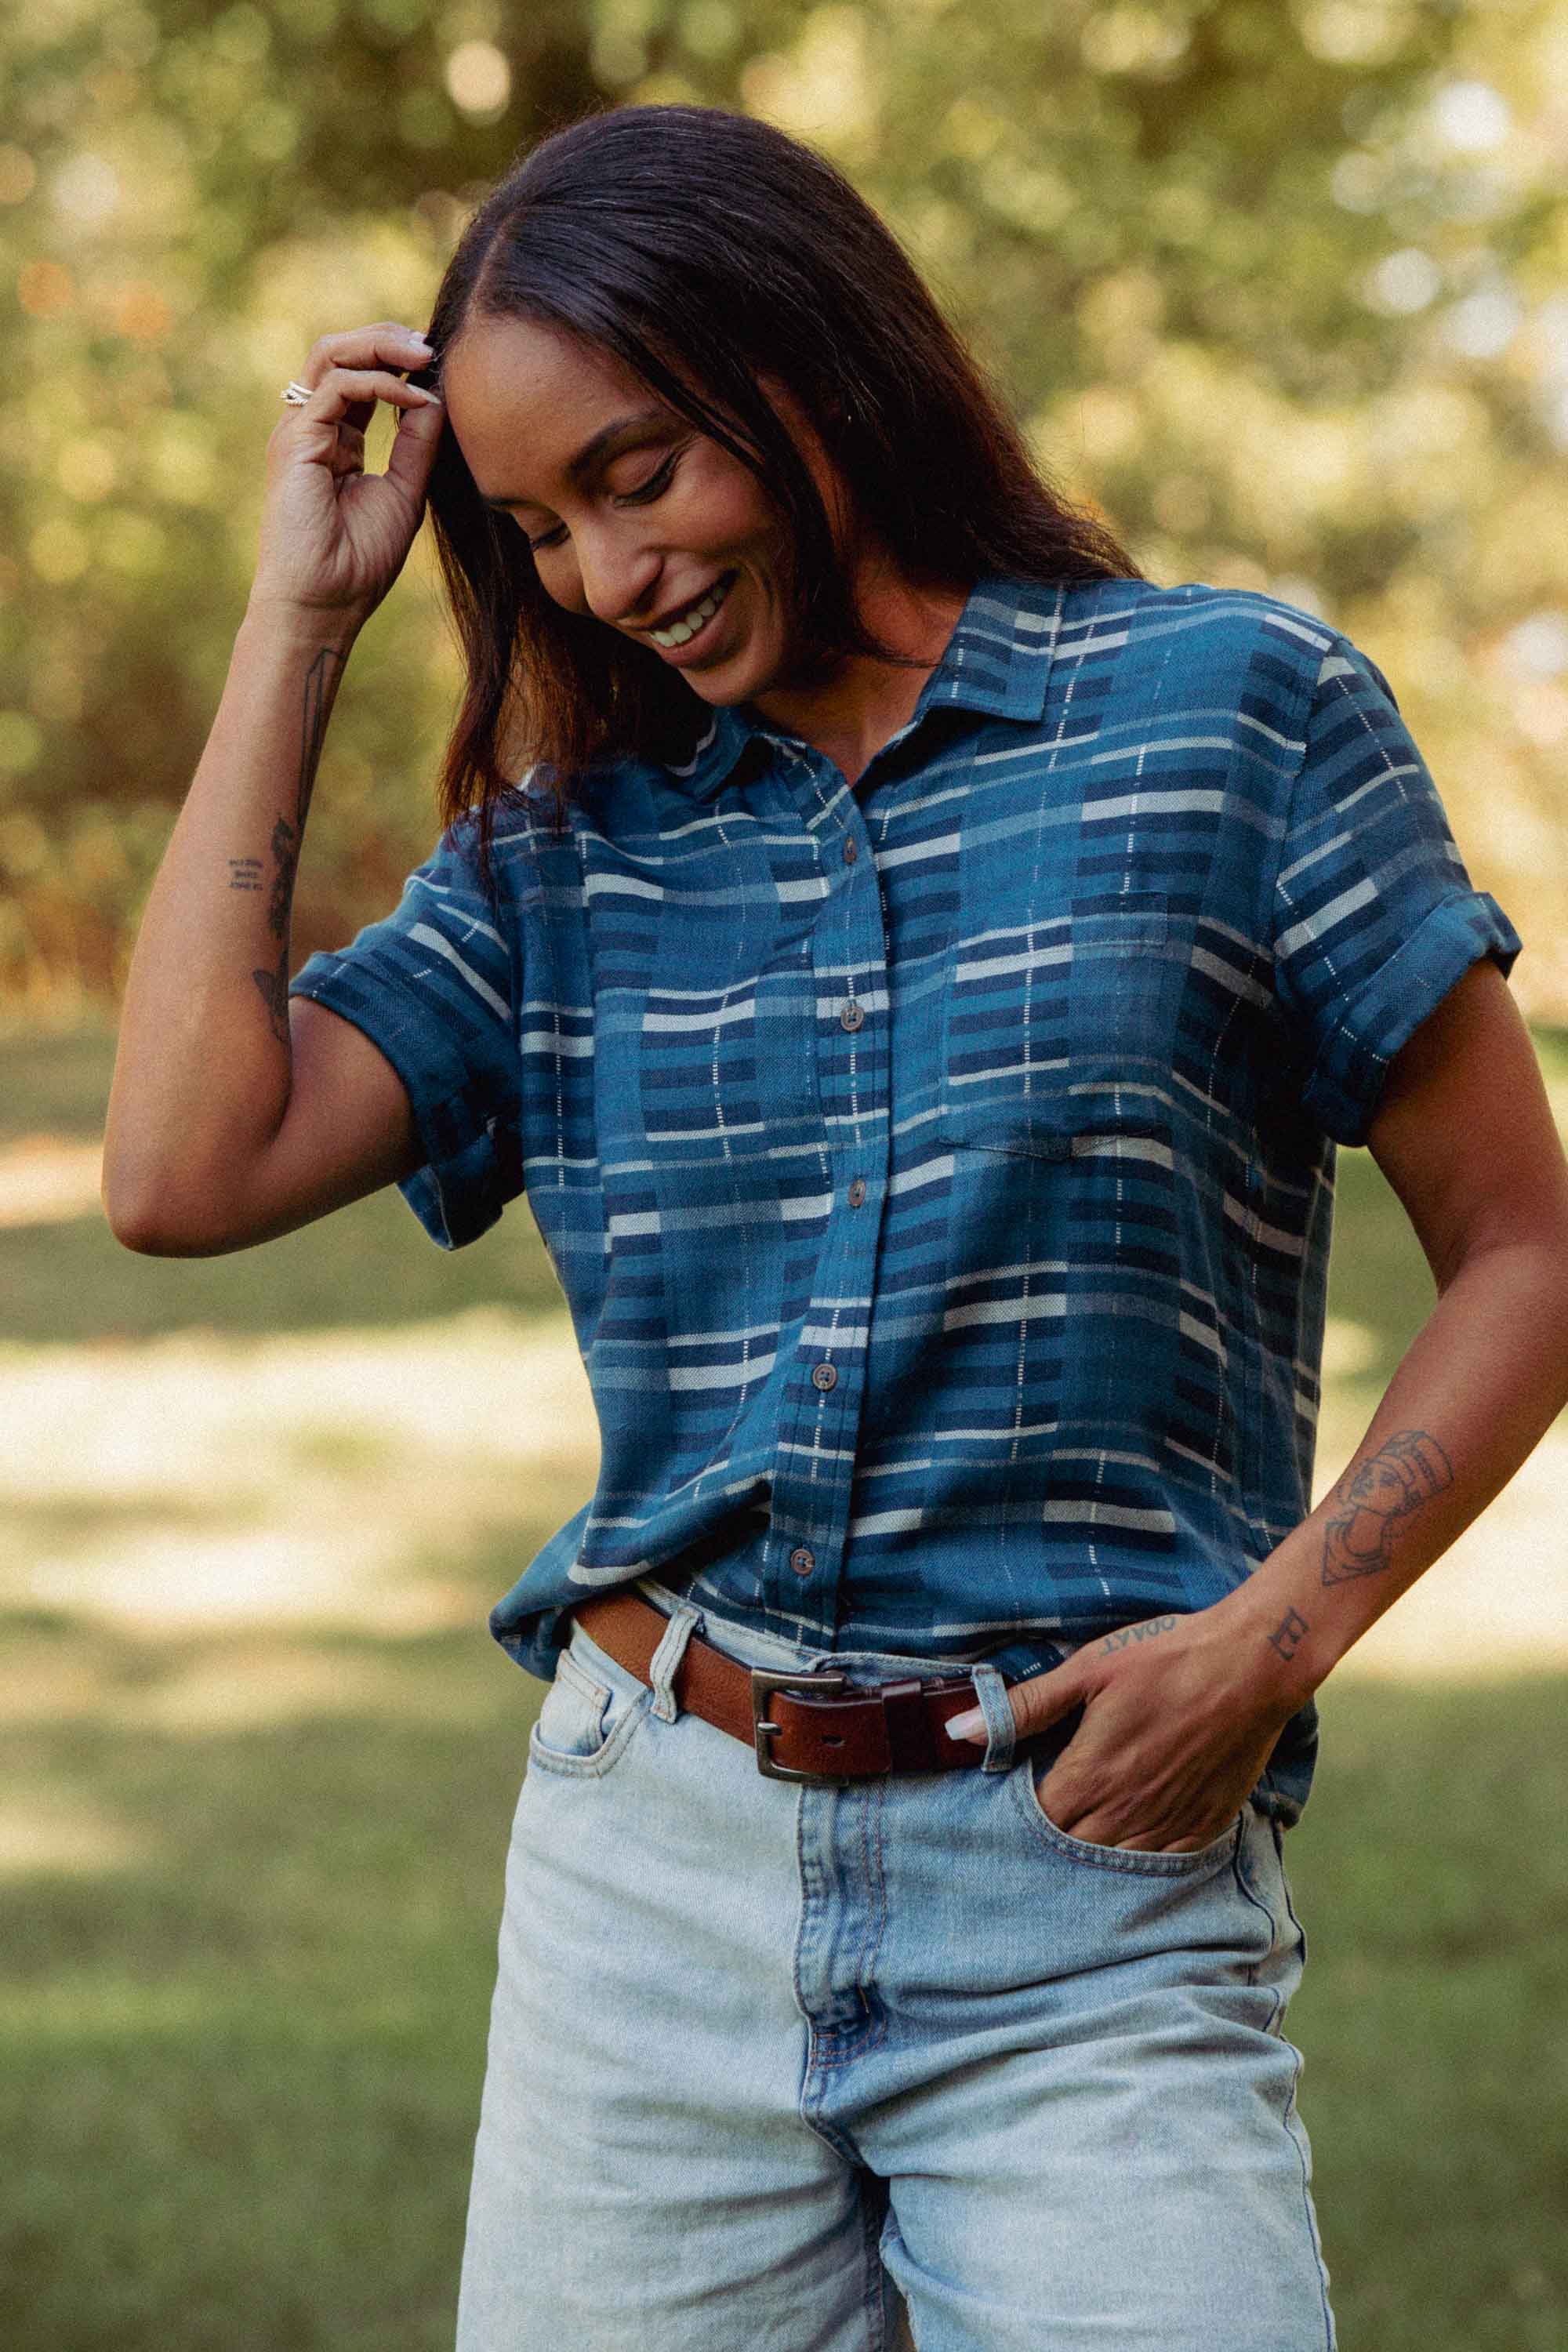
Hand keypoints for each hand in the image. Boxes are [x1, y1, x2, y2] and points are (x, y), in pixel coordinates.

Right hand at [250, 322, 445, 624]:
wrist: (324, 605)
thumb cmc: (359, 562)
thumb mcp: (404, 492)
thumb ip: (417, 445)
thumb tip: (437, 398)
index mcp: (336, 439)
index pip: (361, 377)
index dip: (397, 361)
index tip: (439, 363)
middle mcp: (312, 428)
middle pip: (341, 353)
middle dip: (387, 340)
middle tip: (432, 344)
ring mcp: (299, 431)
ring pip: (331, 355)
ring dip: (381, 347)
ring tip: (424, 355)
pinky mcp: (295, 442)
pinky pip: (335, 388)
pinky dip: (378, 385)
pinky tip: (412, 398)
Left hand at [950, 1606, 1300, 1852]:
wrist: (1252, 1664)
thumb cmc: (1166, 1657)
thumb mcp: (1088, 1671)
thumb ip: (1025, 1707)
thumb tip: (960, 1730)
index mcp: (1091, 1775)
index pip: (1036, 1822)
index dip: (1016, 1819)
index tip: (1007, 1807)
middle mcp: (1126, 1810)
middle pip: (1071, 1850)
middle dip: (1049, 1842)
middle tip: (1037, 1828)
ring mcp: (1169, 1822)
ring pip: (1115, 1863)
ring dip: (1092, 1853)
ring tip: (1076, 1841)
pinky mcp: (1205, 1824)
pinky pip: (1163, 1862)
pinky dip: (1140, 1859)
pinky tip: (1128, 1844)